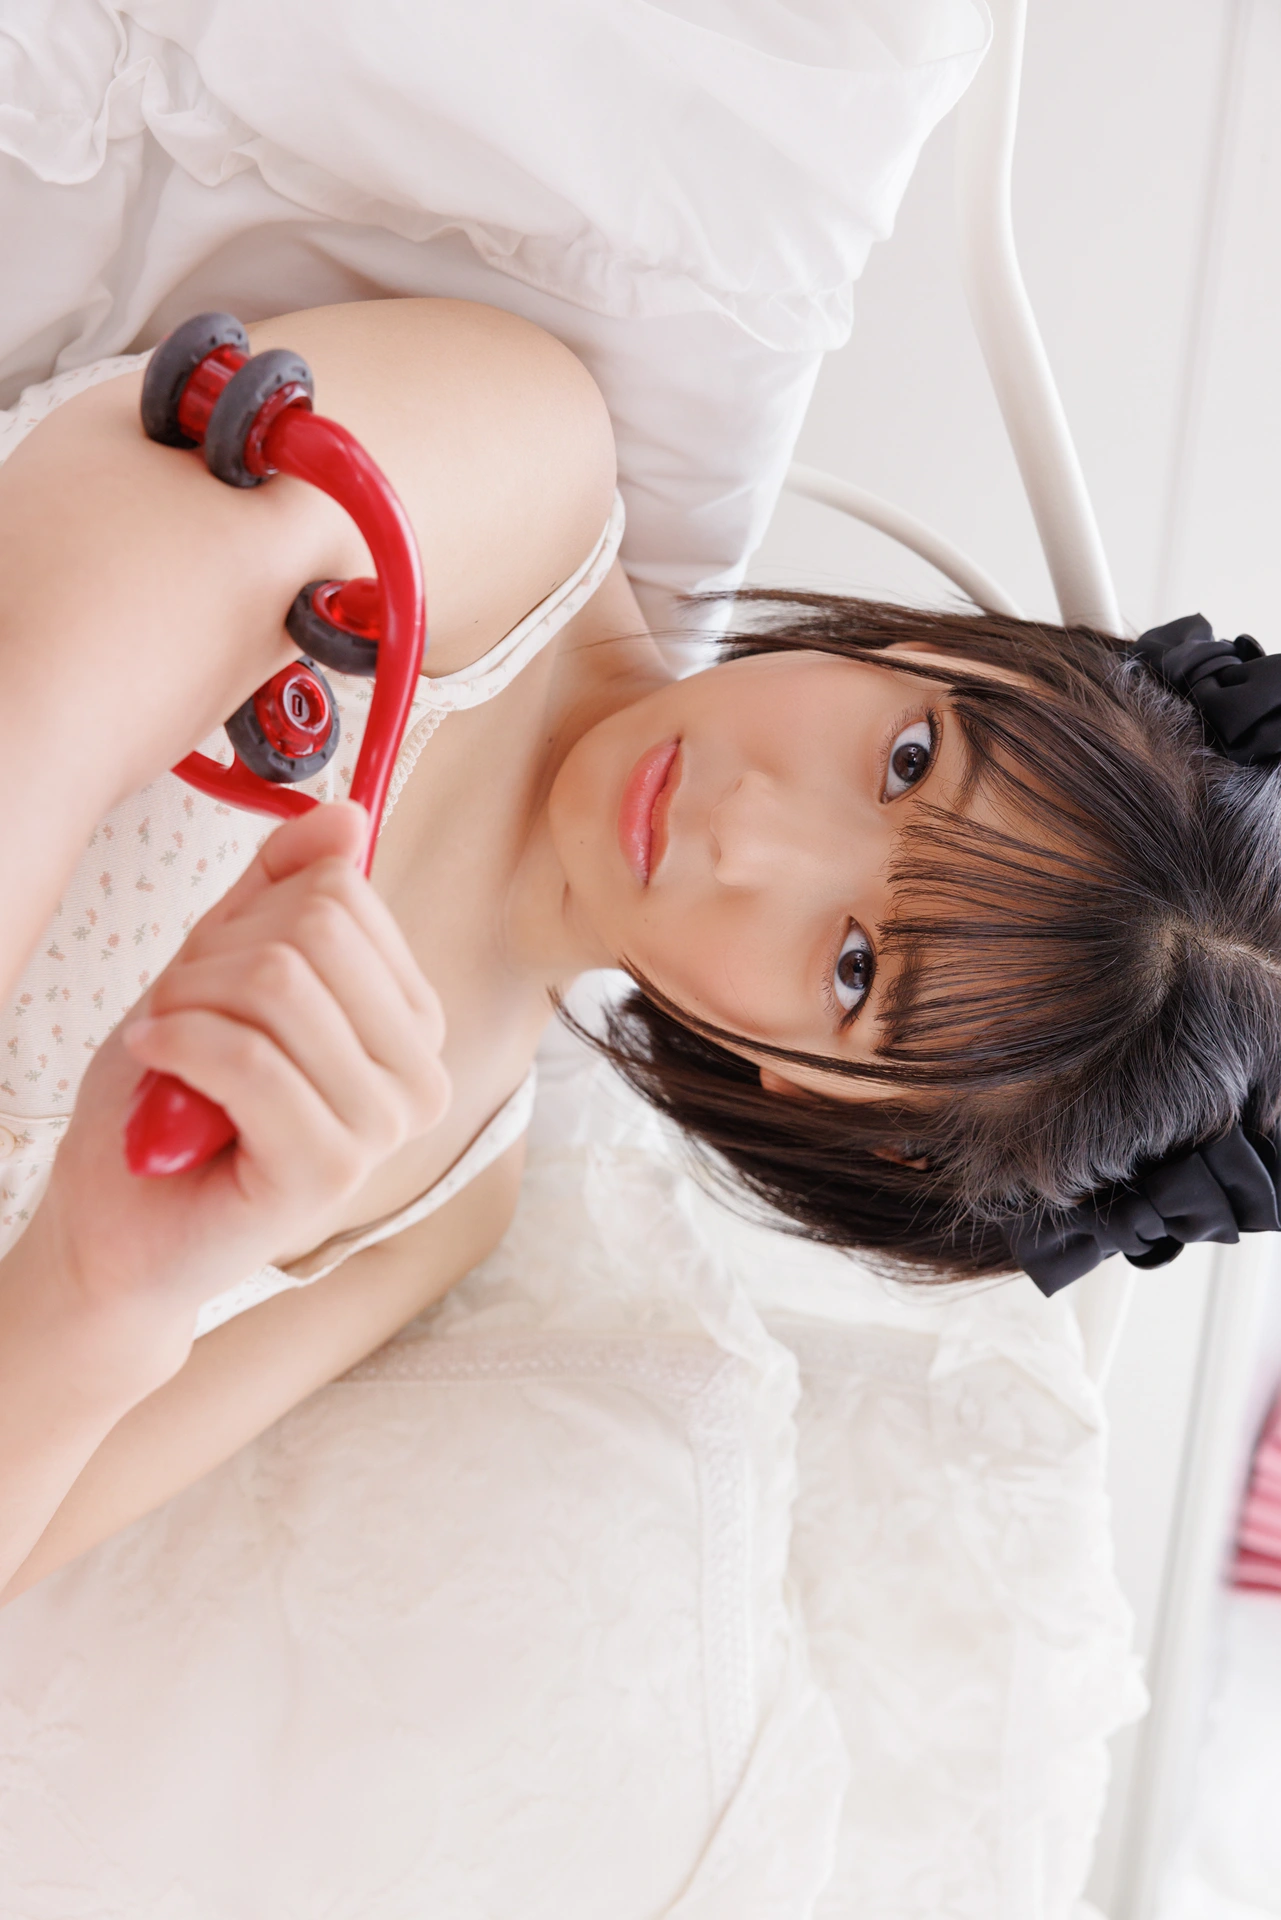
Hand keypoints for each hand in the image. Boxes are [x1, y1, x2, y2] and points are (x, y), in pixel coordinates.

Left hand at [31, 802, 449, 1372]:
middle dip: (215, 960)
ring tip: (168, 1049)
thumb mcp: (218, 969)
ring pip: (281, 985)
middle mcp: (419, 1073)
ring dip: (188, 1007)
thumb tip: (347, 816)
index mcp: (409, 1020)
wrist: (120, 1223)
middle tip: (181, 1017)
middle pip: (317, 929)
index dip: (250, 918)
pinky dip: (178, 1048)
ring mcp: (386, 1127)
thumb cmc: (170, 1104)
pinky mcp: (332, 1171)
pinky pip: (250, 1058)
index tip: (211, 976)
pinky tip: (156, 1070)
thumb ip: (279, 893)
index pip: (343, 892)